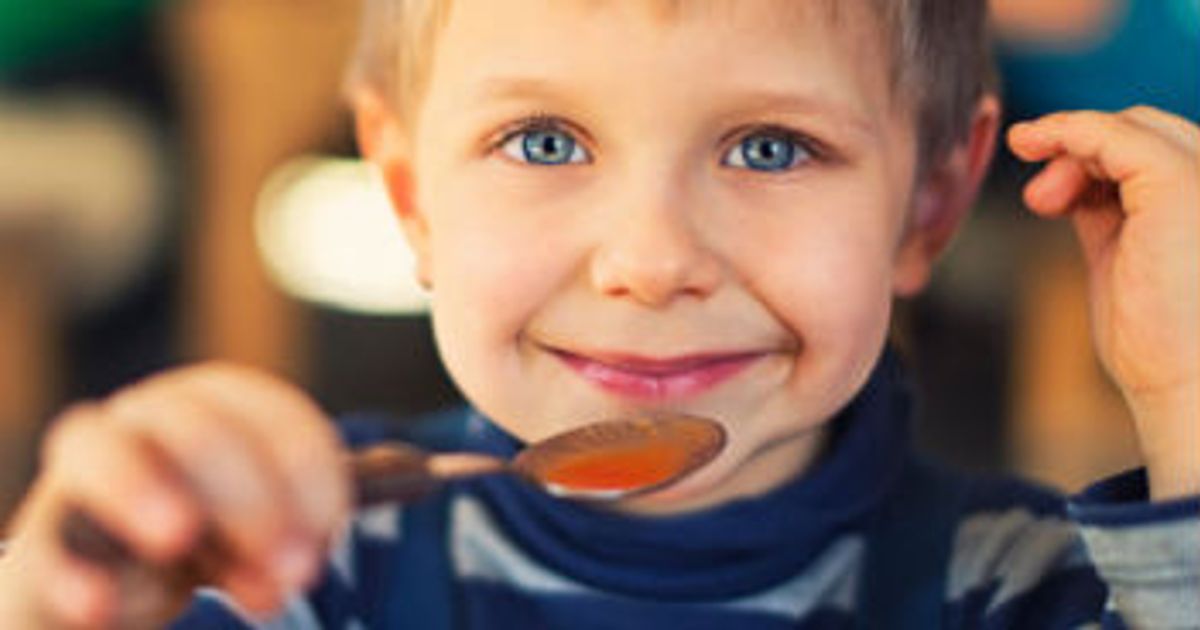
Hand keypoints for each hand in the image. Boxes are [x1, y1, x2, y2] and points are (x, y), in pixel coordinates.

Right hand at [0, 363, 349, 627]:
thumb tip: (293, 568)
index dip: (311, 476)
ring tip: (177, 538)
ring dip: (144, 492)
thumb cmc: (213, 528)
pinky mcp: (47, 529)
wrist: (116, 567)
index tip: (328, 534)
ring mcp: (94, 460)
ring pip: (110, 452)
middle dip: (255, 505)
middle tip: (294, 571)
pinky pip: (51, 539)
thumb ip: (282, 540)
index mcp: (226, 399)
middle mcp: (157, 412)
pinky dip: (74, 571)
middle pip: (204, 434)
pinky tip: (102, 603)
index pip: (277, 416)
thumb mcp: (258, 531)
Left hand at [1008, 106, 1198, 498]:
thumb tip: (1068, 185)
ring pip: (1133, 125)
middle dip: (1082, 154)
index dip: (1096, 162)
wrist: (1189, 387)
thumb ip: (1106, 215)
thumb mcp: (1122, 260)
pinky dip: (1069, 130)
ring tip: (1039, 200)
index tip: (1047, 198)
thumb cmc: (1158, 346)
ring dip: (1070, 146)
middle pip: (1147, 130)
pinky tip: (1033, 140)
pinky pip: (1113, 133)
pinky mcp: (1180, 183)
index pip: (1155, 151)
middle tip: (1039, 202)